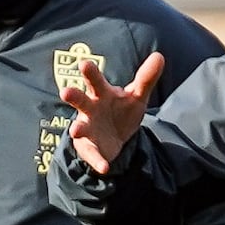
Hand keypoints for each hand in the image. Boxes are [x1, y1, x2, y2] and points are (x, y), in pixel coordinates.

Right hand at [57, 46, 164, 174]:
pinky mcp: (90, 149)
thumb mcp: (136, 96)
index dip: (90, 73)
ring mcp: (87, 129)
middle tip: (65, 92)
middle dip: (73, 96)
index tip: (84, 64)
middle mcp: (90, 109)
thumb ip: (146, 78)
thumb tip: (159, 56)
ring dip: (77, 129)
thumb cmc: (120, 110)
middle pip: (80, 100)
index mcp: (101, 93)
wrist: (114, 138)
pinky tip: (104, 167)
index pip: (95, 81)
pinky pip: (93, 155)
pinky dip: (97, 161)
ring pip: (79, 128)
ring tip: (76, 129)